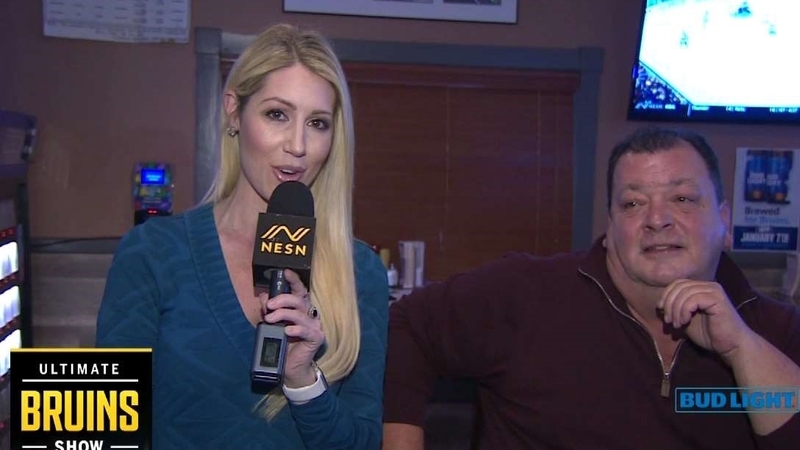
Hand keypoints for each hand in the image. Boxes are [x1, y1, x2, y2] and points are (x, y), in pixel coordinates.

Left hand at [260, 269, 324, 387]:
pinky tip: (287, 331)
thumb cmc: (283, 343)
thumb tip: (264, 297)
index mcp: (300, 308)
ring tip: (270, 320)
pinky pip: (306, 330)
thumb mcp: (272, 324)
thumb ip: (269, 310)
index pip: (299, 290)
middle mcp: (309, 314)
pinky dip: (295, 329)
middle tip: (269, 306)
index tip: (284, 272)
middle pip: (299, 299)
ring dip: (283, 314)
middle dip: (282, 299)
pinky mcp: (317, 337)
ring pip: (300, 313)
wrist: (290, 367)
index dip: (294, 280)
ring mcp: (314, 325)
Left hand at [658, 279, 755, 362]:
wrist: (731, 346)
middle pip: (679, 286)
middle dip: (669, 303)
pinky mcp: (718, 299)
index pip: (677, 283)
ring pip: (684, 292)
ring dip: (675, 309)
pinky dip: (684, 311)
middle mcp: (709, 286)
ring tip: (677, 324)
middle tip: (668, 321)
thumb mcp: (686, 319)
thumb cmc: (709, 334)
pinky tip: (685, 322)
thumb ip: (676, 309)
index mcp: (702, 288)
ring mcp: (714, 291)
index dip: (666, 295)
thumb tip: (659, 304)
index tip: (661, 311)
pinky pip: (693, 299)